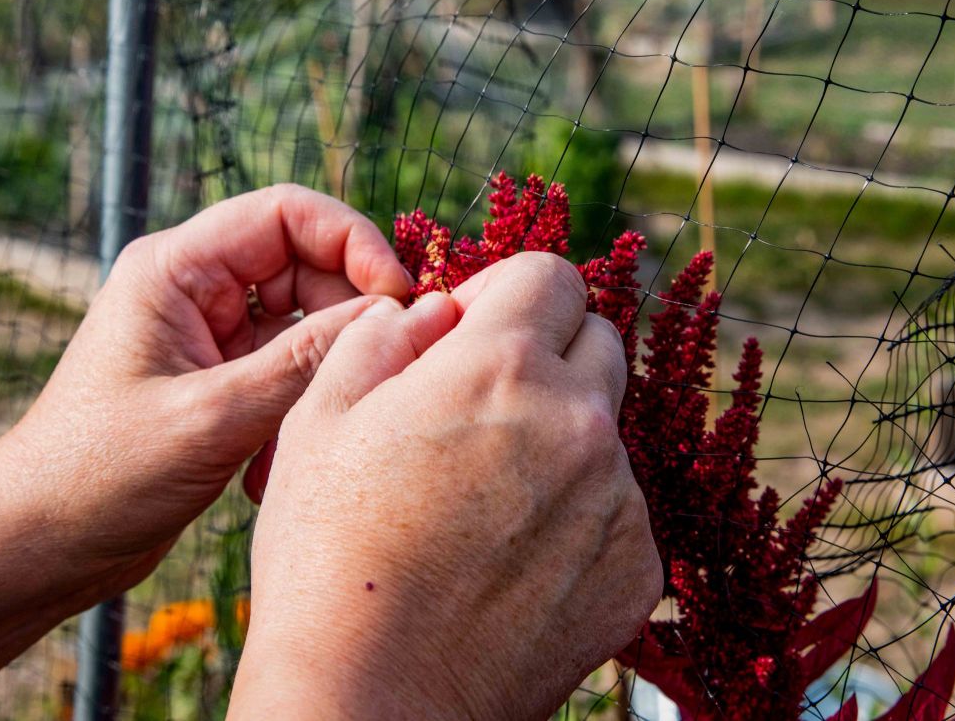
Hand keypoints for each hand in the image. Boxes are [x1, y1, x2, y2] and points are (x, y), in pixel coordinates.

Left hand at [0, 184, 410, 594]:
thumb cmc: (99, 475)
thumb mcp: (213, 416)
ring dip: (324, 373)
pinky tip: (278, 464)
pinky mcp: (220, 382)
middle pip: (306, 266)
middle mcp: (195, 290)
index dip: (353, 242)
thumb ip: (306, 362)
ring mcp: (209, 337)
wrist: (39, 545)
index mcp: (176, 268)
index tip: (398, 296)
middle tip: (383, 367)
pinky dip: (300, 408)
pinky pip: (288, 371)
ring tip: (314, 431)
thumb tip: (395, 316)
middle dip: (349, 315)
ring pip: (305, 324)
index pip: (287, 213)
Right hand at [230, 252, 662, 718]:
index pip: (553, 275)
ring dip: (559, 442)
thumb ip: (382, 336)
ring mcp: (617, 500)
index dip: (508, 291)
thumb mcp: (318, 418)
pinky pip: (618, 512)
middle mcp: (578, 422)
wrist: (369, 699)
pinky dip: (579, 518)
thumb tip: (433, 311)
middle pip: (598, 343)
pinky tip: (512, 560)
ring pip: (604, 433)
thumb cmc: (326, 557)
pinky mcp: (636, 570)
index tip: (474, 330)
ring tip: (484, 504)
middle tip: (481, 410)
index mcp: (502, 367)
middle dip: (546, 355)